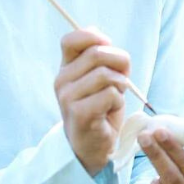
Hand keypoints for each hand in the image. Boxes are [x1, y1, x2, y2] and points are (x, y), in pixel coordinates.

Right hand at [55, 26, 132, 176]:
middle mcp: (61, 80)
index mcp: (66, 68)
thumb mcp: (100, 78)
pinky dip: (118, 101)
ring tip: (114, 98)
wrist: (94, 146)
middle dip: (119, 63)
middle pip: (98, 53)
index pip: (71, 39)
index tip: (107, 47)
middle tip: (122, 79)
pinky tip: (111, 111)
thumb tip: (103, 39)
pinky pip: (110, 94)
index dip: (93, 37)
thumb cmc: (101, 108)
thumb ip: (101, 57)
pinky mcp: (79, 113)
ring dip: (120, 85)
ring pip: (106, 74)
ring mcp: (68, 97)